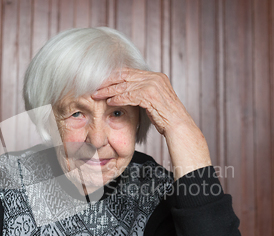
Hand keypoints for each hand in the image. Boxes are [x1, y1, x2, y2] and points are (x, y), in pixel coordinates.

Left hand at [92, 68, 211, 178]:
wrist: (178, 125)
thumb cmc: (166, 116)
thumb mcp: (154, 99)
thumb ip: (143, 92)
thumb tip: (128, 91)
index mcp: (156, 76)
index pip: (130, 72)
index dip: (115, 76)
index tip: (103, 82)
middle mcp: (155, 77)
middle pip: (125, 76)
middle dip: (108, 81)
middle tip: (95, 87)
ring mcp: (153, 85)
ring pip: (124, 85)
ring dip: (109, 91)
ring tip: (97, 95)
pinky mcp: (150, 95)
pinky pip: (129, 95)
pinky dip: (117, 99)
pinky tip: (109, 102)